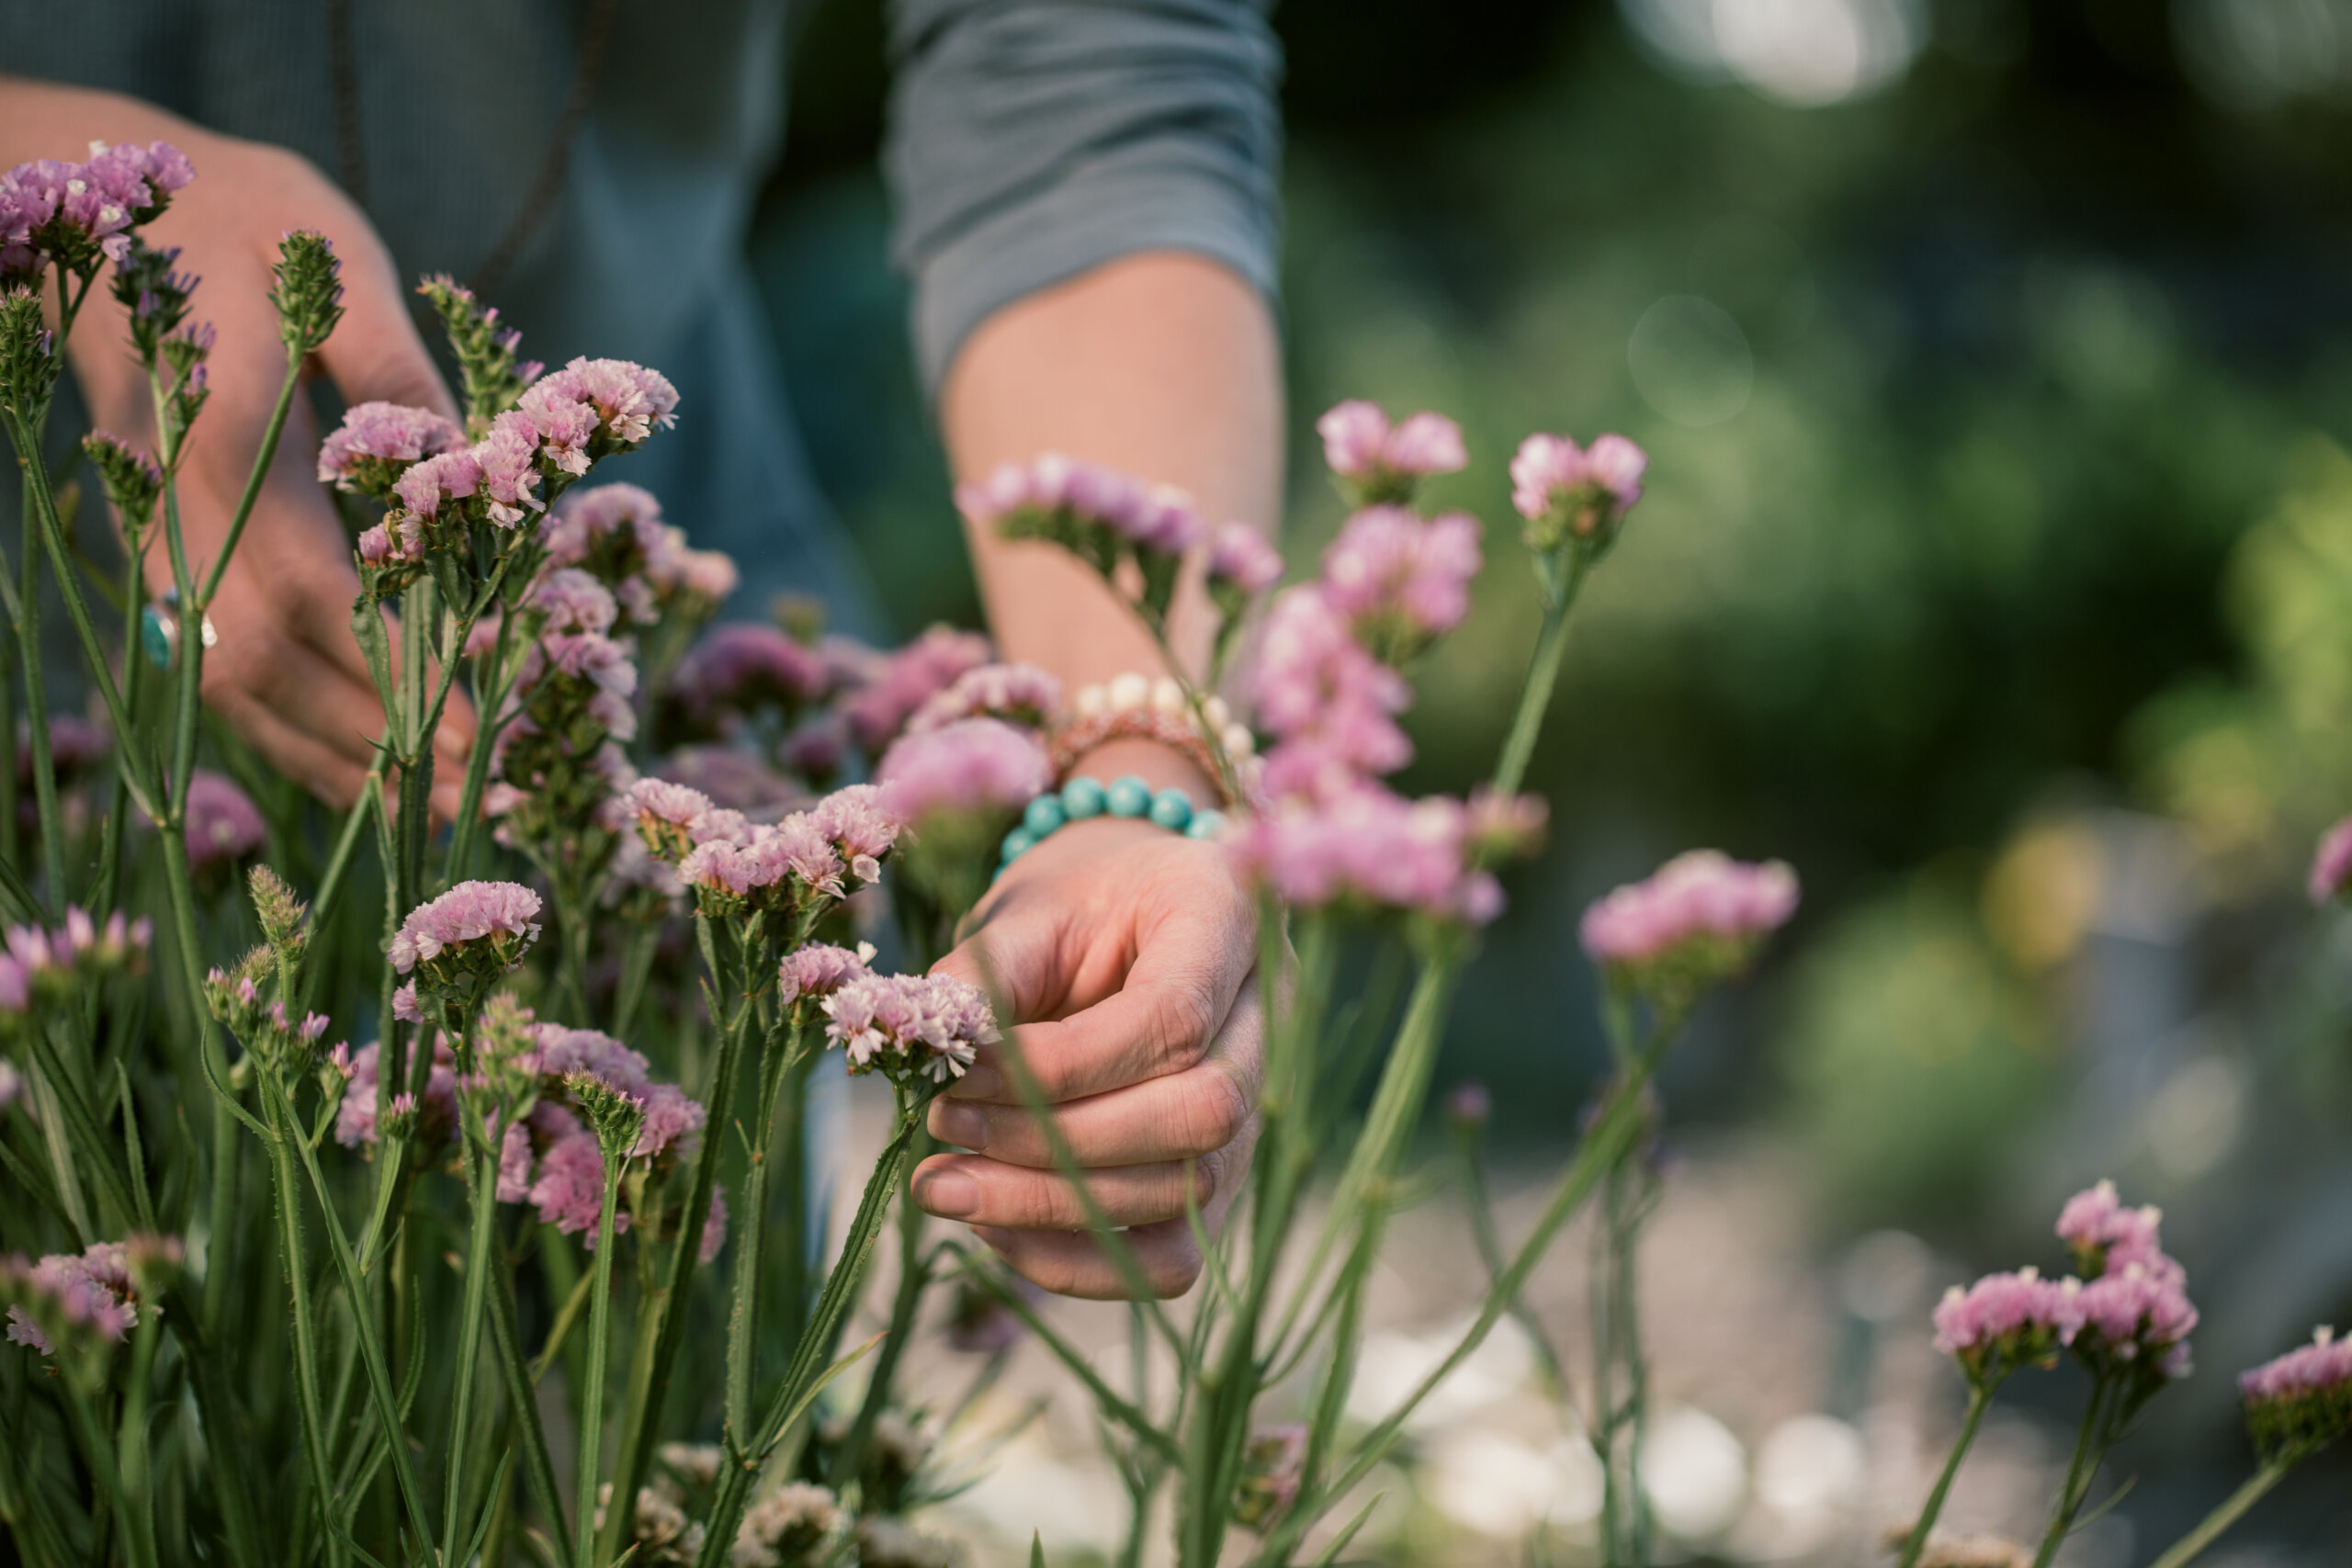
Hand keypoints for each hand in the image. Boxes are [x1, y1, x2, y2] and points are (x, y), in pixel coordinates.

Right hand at [6, 80, 473, 812]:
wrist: (105, 206)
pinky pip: (217, 676)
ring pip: (233, 688)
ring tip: (449, 813)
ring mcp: (153, 545)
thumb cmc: (251, 228)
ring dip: (342, 761)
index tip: (484, 720)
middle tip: (492, 796)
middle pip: (268, 660)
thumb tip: (475, 471)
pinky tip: (375, 781)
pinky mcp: (159, 565)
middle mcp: (172, 508)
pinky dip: (296, 739)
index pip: (309, 585)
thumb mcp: (337, 269)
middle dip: (383, 739)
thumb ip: (399, 372)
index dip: (396, 665)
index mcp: (223, 432)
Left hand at [915, 742, 1261, 1298]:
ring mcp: (1258, 1108)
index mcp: (1229, 918)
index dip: (1061, 1066)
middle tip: (942, 1131)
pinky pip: (1173, 1255)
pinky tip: (993, 1230)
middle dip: (1057, 1143)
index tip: (958, 1077)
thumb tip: (931, 1054)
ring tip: (944, 1187)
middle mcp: (1268, 1019)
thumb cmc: (1074, 901)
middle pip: (1199, 1114)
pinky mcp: (1220, 1178)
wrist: (1121, 912)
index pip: (1173, 1018)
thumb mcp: (1026, 909)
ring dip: (1051, 1207)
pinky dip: (1080, 1262)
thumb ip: (986, 975)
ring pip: (1187, 1193)